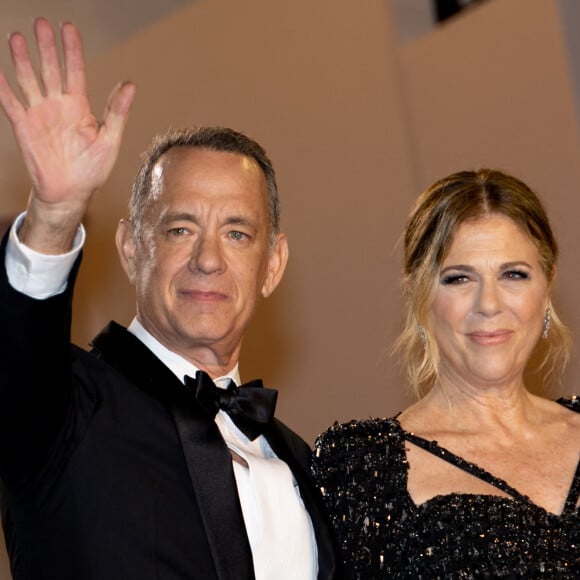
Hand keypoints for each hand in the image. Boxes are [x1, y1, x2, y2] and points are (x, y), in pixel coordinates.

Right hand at [0, 18, 135, 251]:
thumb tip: (130, 84)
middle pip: (50, 69)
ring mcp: (39, 114)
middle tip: (41, 23)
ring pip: (29, 80)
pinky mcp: (24, 127)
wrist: (70, 194)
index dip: (72, 50)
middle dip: (46, 47)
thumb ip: (117, 112)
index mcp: (79, 107)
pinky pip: (10, 103)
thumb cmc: (92, 170)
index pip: (75, 71)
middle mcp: (58, 105)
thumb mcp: (109, 140)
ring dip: (23, 60)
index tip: (68, 28)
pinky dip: (3, 87)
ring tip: (18, 37)